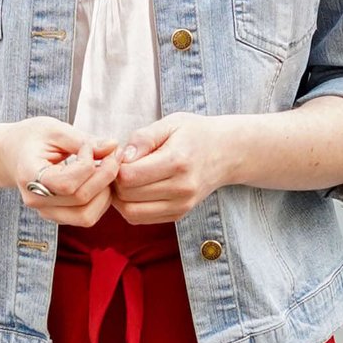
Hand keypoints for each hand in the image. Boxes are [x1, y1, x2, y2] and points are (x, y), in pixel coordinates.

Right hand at [0, 116, 119, 227]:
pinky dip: (100, 201)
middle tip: (112, 155)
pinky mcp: (57, 216)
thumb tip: (113, 146)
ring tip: (106, 169)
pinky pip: (85, 217)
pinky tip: (100, 180)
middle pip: (80, 199)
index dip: (87, 164)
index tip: (89, 145)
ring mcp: (46, 212)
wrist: (13, 154)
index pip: (66, 183)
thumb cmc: (32, 138)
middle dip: (105, 175)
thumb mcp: (54, 130)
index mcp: (29, 176)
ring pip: (86, 215)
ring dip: (105, 192)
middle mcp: (36, 200)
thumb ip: (83, 140)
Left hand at [112, 113, 235, 224]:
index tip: (121, 156)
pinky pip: (141, 219)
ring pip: (131, 212)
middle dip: (115, 181)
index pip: (129, 176)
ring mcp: (181, 205)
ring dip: (119, 197)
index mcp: (177, 162)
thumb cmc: (195, 134)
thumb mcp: (170, 123)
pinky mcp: (179, 214)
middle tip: (120, 167)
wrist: (226, 152)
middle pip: (127, 195)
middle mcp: (181, 188)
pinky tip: (135, 190)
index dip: (116, 166)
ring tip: (125, 180)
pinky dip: (130, 207)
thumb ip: (143, 137)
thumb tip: (122, 158)